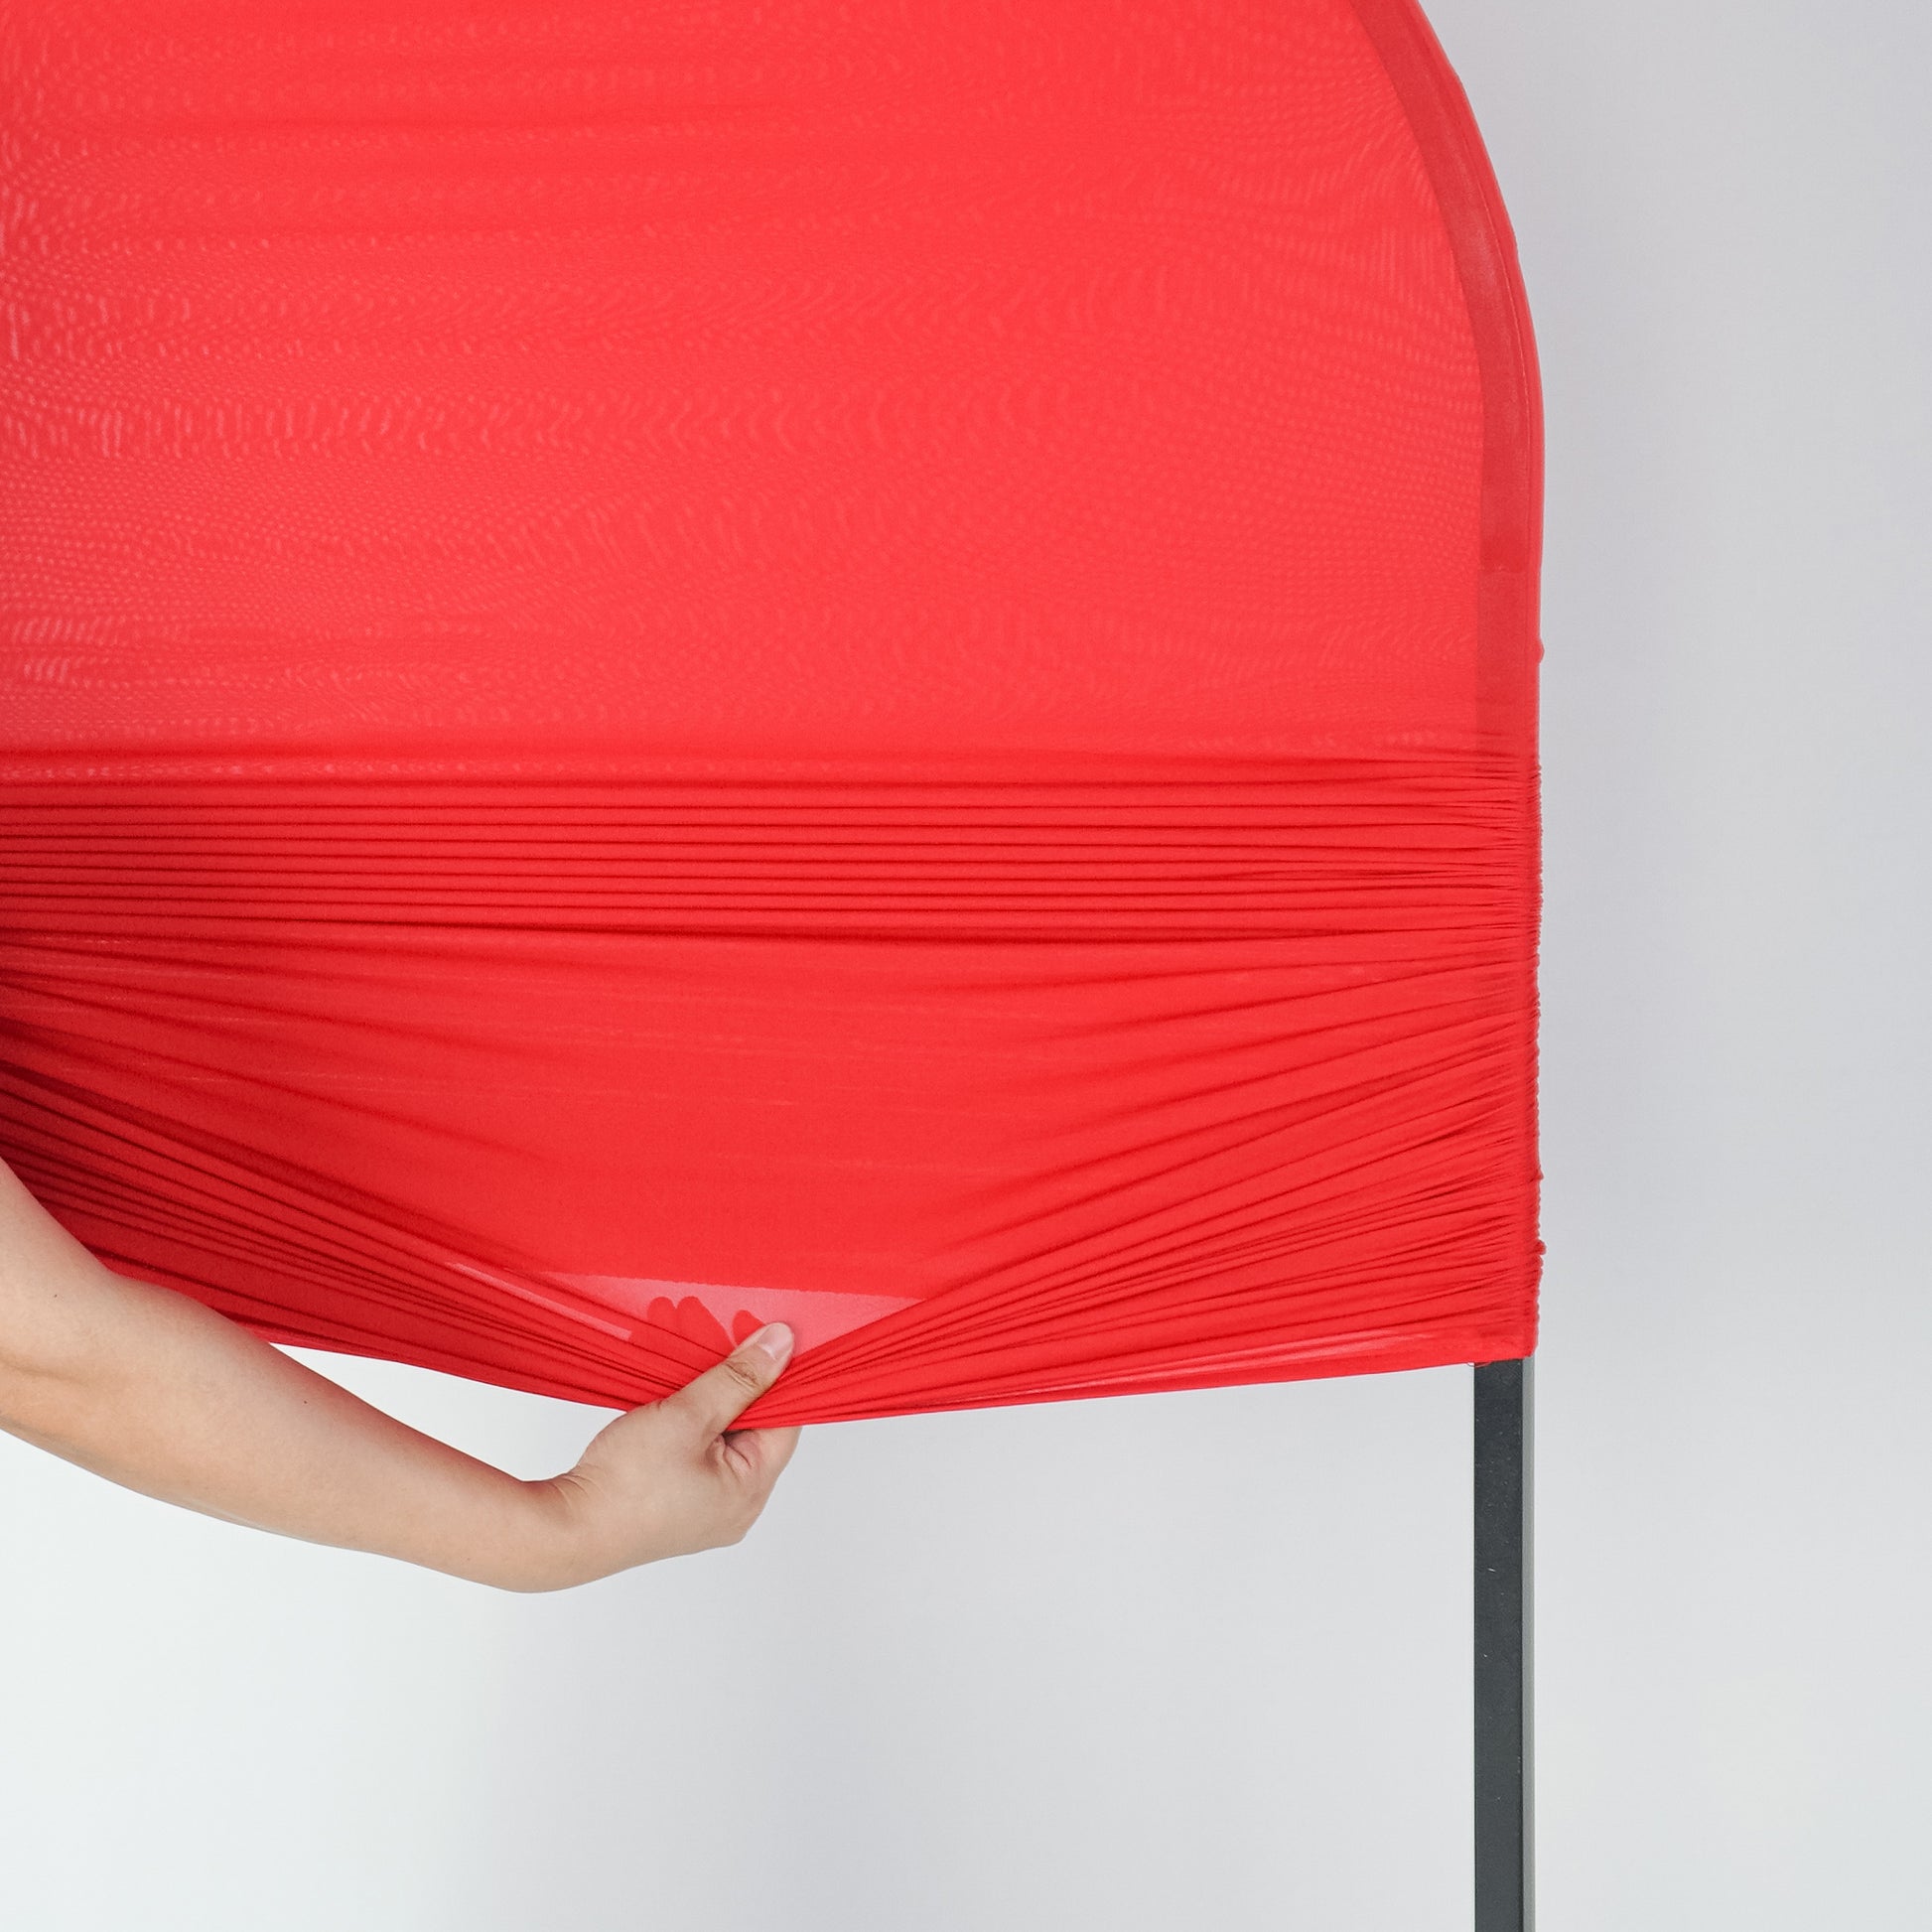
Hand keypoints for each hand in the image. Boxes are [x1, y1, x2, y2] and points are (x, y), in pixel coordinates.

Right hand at [530, 1323, 800, 1588]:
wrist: (565, 1528)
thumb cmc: (625, 1483)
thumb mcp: (688, 1415)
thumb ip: (738, 1377)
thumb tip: (782, 1344)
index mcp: (751, 1490)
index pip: (786, 1420)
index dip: (777, 1375)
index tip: (763, 1337)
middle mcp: (736, 1506)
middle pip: (754, 1428)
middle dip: (735, 1381)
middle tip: (719, 1342)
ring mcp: (705, 1509)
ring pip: (722, 1437)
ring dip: (708, 1397)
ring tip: (688, 1366)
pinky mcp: (677, 1504)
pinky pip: (698, 1452)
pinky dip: (689, 1421)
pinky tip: (671, 1397)